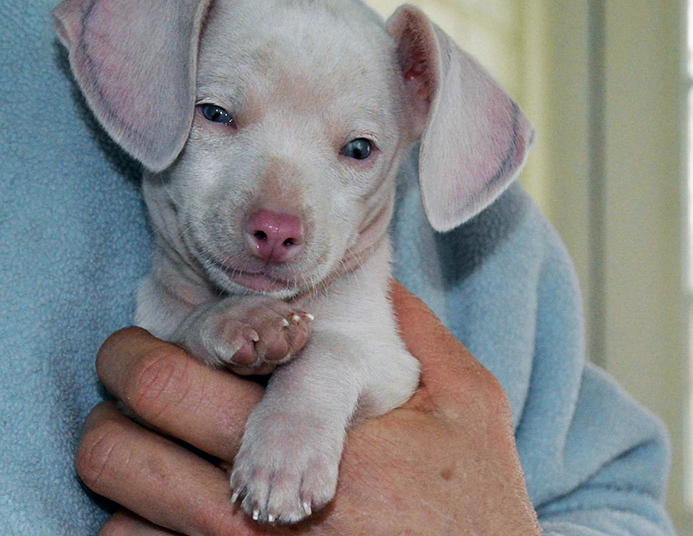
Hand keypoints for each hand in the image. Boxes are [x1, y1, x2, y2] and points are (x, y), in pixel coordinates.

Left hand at [78, 281, 540, 534]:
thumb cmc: (481, 504)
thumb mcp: (471, 401)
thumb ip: (418, 329)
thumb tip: (375, 277)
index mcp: (322, 434)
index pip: (181, 381)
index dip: (145, 349)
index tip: (151, 341)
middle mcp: (268, 506)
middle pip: (122, 441)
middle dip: (116, 392)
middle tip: (137, 374)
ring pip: (118, 504)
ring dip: (126, 462)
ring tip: (159, 438)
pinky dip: (141, 521)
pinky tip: (176, 502)